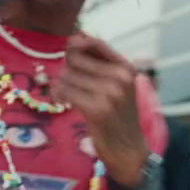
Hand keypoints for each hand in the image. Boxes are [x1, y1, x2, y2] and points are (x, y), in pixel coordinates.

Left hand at [52, 35, 149, 186]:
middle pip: (76, 58)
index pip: (96, 43)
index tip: (69, 51)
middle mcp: (120, 77)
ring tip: (66, 94)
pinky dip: (60, 95)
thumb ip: (100, 63)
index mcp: (126, 68)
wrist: (129, 150)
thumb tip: (74, 39)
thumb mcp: (118, 85)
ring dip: (61, 84)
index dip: (77, 44)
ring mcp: (110, 93)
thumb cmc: (119, 116)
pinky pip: (66, 92)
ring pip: (68, 75)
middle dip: (67, 68)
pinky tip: (63, 101)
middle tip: (68, 81)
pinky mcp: (97, 109)